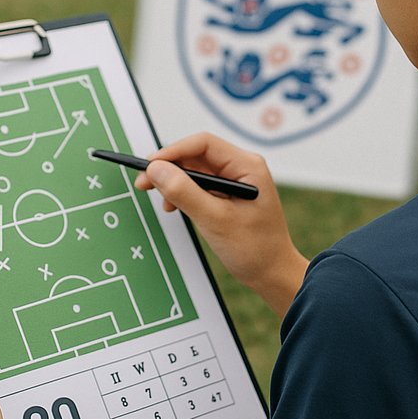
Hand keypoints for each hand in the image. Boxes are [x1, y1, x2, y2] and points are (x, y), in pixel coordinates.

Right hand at [134, 133, 307, 315]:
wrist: (271, 274)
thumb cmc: (255, 248)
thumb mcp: (215, 220)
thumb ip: (184, 192)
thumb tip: (156, 169)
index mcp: (247, 166)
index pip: (203, 144)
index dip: (173, 151)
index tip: (150, 165)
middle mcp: (241, 168)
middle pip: (196, 155)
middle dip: (169, 168)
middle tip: (145, 183)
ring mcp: (234, 181)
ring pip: (194, 170)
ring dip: (174, 182)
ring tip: (163, 202)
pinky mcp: (226, 195)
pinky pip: (198, 185)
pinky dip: (182, 193)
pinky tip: (174, 207)